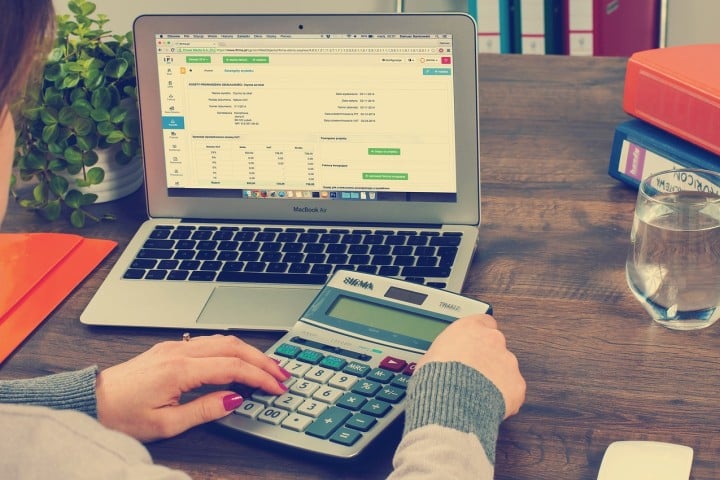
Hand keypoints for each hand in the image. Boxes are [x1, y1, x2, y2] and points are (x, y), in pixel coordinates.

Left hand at [96, 334, 289, 441]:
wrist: (90, 401)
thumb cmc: (121, 415)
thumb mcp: (166, 424)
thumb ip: (205, 410)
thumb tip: (235, 399)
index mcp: (180, 370)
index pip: (233, 367)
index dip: (260, 377)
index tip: (277, 388)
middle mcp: (179, 351)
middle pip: (233, 347)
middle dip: (262, 359)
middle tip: (282, 374)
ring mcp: (174, 346)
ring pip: (223, 340)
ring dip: (249, 352)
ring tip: (267, 367)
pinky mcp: (169, 349)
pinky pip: (209, 342)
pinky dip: (232, 349)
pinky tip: (239, 360)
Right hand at [416, 314, 525, 418]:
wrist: (451, 402)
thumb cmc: (437, 378)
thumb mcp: (430, 356)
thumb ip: (445, 352)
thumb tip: (441, 361)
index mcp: (470, 328)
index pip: (483, 321)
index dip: (478, 336)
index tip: (473, 344)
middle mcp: (492, 340)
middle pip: (495, 346)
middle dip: (487, 359)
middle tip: (472, 374)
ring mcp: (508, 361)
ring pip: (505, 368)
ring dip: (495, 378)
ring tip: (477, 394)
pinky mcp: (517, 384)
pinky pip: (512, 390)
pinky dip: (504, 397)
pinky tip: (488, 404)